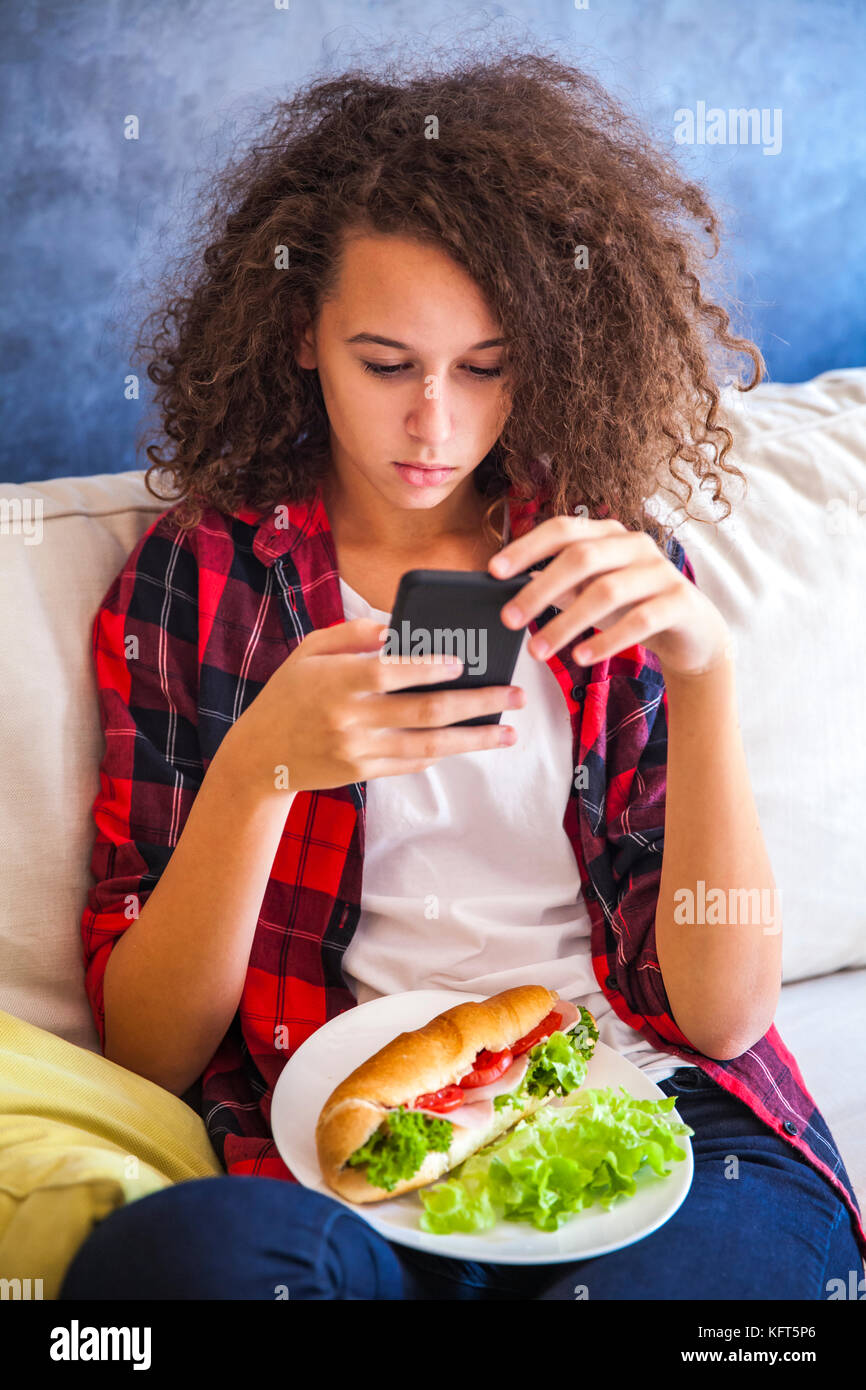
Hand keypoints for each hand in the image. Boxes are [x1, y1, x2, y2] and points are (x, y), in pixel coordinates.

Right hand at [222, 618, 524, 798]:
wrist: (259, 756)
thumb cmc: (288, 694)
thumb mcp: (308, 651)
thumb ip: (350, 634)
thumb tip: (394, 630)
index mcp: (337, 682)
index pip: (392, 673)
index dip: (430, 668)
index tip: (464, 662)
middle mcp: (350, 718)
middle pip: (426, 712)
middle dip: (477, 704)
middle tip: (515, 696)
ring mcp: (358, 750)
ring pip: (429, 745)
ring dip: (474, 739)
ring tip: (509, 732)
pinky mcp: (363, 773)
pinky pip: (412, 763)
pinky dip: (441, 752)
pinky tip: (467, 743)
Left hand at [487, 515, 732, 678]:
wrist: (692, 632)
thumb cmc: (632, 606)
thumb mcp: (590, 593)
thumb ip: (557, 587)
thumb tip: (510, 590)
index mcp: (609, 534)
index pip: (563, 529)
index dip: (526, 547)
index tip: (494, 572)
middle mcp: (635, 545)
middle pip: (581, 558)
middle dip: (539, 590)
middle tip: (507, 619)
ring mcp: (660, 571)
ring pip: (606, 591)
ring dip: (566, 623)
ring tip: (537, 650)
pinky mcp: (680, 602)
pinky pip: (640, 621)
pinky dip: (606, 640)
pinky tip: (581, 658)